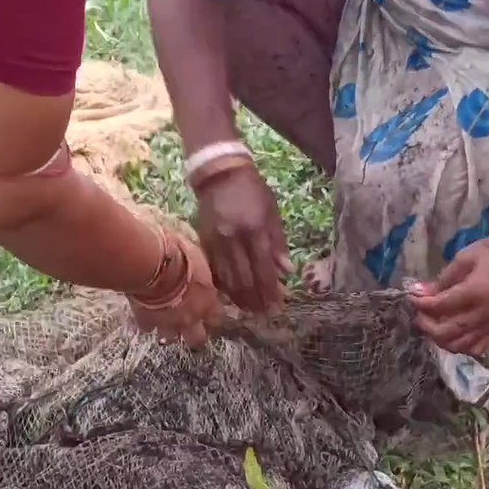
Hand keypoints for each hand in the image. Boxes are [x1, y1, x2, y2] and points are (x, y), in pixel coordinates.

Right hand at [129, 236, 221, 346]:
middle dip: (194, 334)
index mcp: (206, 303)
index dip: (213, 316)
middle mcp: (190, 319)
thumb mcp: (196, 255)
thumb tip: (199, 264)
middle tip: (188, 323)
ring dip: (168, 330)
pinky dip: (146, 322)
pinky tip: (144, 313)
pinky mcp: (146, 321)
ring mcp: (167, 323)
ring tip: (164, 321)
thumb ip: (199, 269)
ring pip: (170, 339)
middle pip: (197, 339)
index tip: (209, 310)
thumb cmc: (178, 256)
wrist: (149, 264)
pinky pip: (146, 327)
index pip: (217, 319)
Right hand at [193, 163, 292, 313]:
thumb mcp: (272, 211)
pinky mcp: (203, 242)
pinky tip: (230, 296)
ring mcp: (215, 242)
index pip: (263, 269)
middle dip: (255, 300)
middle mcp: (233, 238)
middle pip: (244, 279)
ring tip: (249, 310)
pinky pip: (213, 270)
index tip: (277, 307)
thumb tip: (286, 271)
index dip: (270, 291)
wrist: (219, 173)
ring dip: (238, 298)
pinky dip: (222, 286)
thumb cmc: (252, 191)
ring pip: (226, 278)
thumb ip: (278, 242)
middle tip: (264, 314)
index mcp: (254, 229)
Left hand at [409, 232, 488, 356]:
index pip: (439, 306)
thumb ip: (443, 278)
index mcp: (474, 292)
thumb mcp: (466, 258)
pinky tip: (453, 335)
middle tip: (419, 314)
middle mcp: (483, 314)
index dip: (420, 304)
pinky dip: (461, 346)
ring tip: (433, 324)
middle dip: (426, 325)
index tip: (412, 296)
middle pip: (445, 332)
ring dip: (440, 339)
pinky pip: (477, 348)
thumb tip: (419, 291)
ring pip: (459, 345)